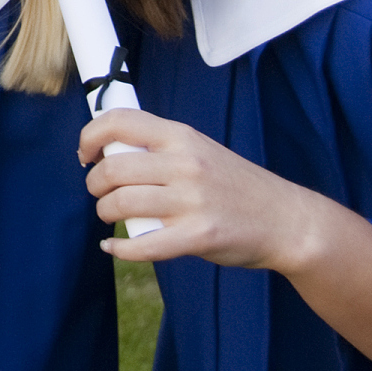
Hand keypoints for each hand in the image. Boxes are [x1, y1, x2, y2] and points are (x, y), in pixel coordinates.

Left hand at [80, 108, 371, 370]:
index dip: (90, 136)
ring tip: (111, 215)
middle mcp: (185, 164)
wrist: (286, 220)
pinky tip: (114, 246)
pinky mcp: (198, 236)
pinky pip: (142, 245)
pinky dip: (119, 249)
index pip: (119, 121)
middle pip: (112, 168)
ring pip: (121, 204)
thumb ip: (161, 147)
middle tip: (99, 192)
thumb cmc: (236, 185)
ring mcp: (191, 201)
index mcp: (182, 136)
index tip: (85, 154)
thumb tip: (108, 148)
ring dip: (105, 212)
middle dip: (94, 183)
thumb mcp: (200, 150)